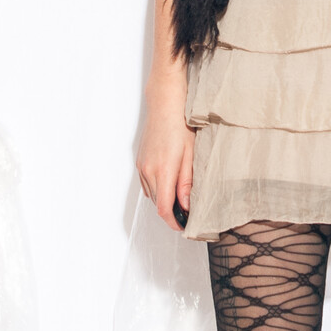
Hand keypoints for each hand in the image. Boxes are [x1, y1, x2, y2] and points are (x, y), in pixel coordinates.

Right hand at [135, 76, 194, 232]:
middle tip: (189, 214)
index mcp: (164, 170)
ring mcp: (142, 166)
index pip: (164, 208)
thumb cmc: (182, 124)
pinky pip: (148, 184)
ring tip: (182, 199)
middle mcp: (148, 170)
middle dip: (172, 213)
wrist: (164, 103)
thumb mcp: (190, 154)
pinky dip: (158, 189)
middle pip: (158, 204)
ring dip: (165, 200)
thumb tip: (186, 205)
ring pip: (152, 194)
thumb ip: (186, 182)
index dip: (173, 222)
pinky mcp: (140, 161)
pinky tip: (170, 184)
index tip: (184, 227)